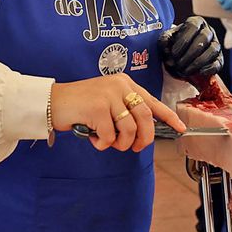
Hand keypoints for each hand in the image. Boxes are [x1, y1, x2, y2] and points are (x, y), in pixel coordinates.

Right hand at [50, 72, 186, 151]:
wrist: (51, 102)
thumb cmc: (79, 106)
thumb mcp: (106, 101)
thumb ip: (124, 111)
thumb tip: (142, 133)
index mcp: (124, 83)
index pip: (152, 101)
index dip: (168, 116)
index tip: (180, 128)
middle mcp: (119, 86)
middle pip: (145, 117)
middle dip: (144, 138)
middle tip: (135, 147)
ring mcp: (109, 95)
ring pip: (129, 129)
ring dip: (120, 143)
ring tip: (107, 142)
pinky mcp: (97, 108)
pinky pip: (110, 136)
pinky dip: (103, 143)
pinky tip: (93, 138)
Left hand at [159, 15, 222, 78]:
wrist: (179, 60)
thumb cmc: (173, 47)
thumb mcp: (166, 42)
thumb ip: (164, 40)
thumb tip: (166, 46)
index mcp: (195, 22)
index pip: (193, 26)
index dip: (183, 40)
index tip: (173, 54)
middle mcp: (208, 31)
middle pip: (204, 38)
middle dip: (190, 54)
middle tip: (178, 65)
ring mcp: (215, 45)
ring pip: (213, 50)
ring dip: (198, 62)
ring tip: (185, 71)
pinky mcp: (219, 59)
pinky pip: (218, 63)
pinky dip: (209, 69)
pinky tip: (199, 72)